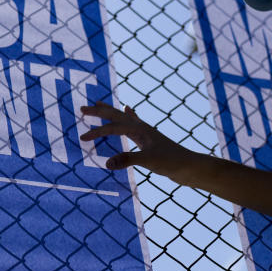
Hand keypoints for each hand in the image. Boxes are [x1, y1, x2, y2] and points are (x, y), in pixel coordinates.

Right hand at [80, 102, 195, 178]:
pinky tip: (127, 109)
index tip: (82, 138)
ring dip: (110, 111)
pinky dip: (128, 115)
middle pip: (117, 115)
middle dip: (99, 112)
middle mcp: (142, 127)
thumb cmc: (172, 162)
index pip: (113, 127)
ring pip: (123, 117)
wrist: (190, 166)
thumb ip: (128, 160)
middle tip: (82, 108)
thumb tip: (106, 163)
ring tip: (99, 103)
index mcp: (140, 129)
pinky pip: (133, 123)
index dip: (97, 132)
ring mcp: (146, 132)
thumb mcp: (149, 161)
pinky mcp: (148, 139)